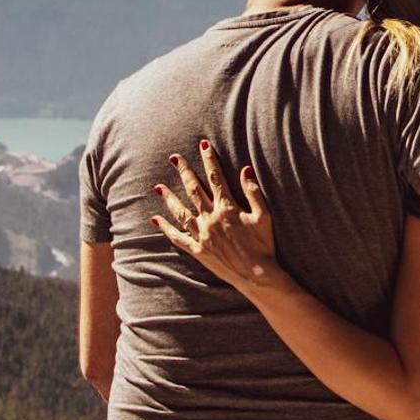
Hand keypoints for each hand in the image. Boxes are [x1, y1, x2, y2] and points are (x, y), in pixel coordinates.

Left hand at [150, 142, 285, 294]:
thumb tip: (246, 170)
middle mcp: (210, 219)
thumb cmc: (263, 245)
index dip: (209, 160)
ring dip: (169, 198)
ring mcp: (201, 235)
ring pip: (181, 212)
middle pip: (194, 190)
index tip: (203, 145)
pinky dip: (165, 228)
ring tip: (158, 187)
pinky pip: (177, 238)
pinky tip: (156, 219)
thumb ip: (253, 192)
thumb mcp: (263, 216)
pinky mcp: (198, 250)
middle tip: (174, 158)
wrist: (256, 275)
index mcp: (227, 208)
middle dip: (184, 172)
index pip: (216, 178)